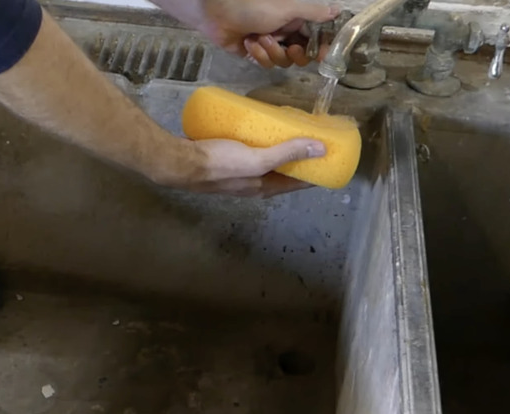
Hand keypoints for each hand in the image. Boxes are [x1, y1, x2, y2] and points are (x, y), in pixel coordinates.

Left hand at [156, 0, 338, 67]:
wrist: (218, 14)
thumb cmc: (253, 5)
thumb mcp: (288, 8)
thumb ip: (313, 13)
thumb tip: (338, 10)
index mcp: (296, 19)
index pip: (316, 38)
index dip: (321, 48)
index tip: (325, 56)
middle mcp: (285, 32)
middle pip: (302, 55)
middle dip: (295, 53)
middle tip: (290, 48)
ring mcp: (270, 44)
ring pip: (283, 61)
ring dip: (272, 52)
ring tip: (260, 38)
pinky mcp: (255, 54)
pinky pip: (265, 63)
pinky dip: (257, 54)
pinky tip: (248, 43)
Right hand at [175, 137, 324, 197]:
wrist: (179, 162)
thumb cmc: (220, 164)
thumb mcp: (258, 158)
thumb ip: (286, 152)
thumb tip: (321, 149)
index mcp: (265, 187)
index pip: (298, 182)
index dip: (315, 171)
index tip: (330, 157)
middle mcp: (255, 184)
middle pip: (284, 172)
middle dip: (299, 159)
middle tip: (312, 138)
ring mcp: (240, 174)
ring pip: (267, 163)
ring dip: (280, 150)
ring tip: (289, 130)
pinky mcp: (227, 161)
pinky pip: (252, 153)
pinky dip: (261, 143)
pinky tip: (260, 129)